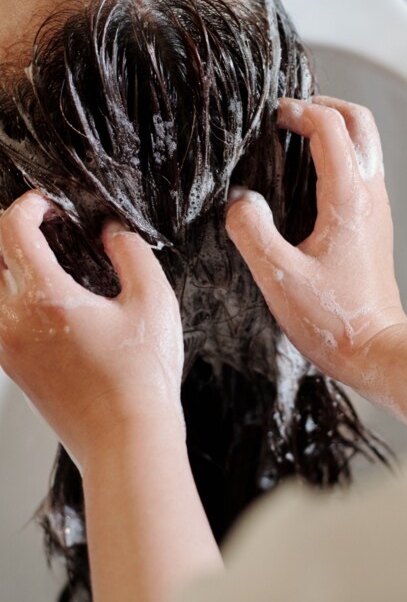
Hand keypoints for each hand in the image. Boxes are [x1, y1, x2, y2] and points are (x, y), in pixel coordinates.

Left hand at [0, 191, 183, 468]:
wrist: (125, 440)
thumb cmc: (142, 378)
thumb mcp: (154, 301)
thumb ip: (131, 253)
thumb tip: (112, 232)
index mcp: (45, 299)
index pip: (11, 229)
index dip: (30, 204)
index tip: (52, 203)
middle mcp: (12, 320)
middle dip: (11, 229)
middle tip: (45, 224)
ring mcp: (5, 345)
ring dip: (8, 262)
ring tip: (45, 258)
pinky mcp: (11, 364)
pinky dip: (11, 292)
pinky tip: (49, 295)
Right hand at [226, 96, 406, 388]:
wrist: (375, 348)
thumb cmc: (332, 319)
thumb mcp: (279, 278)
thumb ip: (252, 232)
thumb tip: (239, 199)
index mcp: (347, 198)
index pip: (330, 127)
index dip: (298, 111)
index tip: (270, 117)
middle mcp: (369, 193)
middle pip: (359, 121)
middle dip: (324, 106)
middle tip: (288, 114)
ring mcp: (376, 206)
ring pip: (364, 142)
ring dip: (332, 127)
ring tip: (293, 137)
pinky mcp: (374, 220)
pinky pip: (360, 167)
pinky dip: (337, 152)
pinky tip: (305, 176)